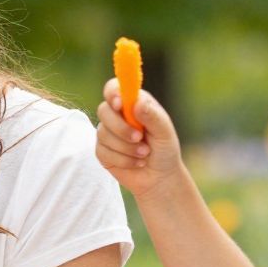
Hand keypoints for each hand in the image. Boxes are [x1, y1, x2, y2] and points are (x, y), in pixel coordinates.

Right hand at [94, 77, 186, 196]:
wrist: (160, 178)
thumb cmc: (164, 150)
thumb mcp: (164, 132)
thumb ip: (152, 115)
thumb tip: (136, 102)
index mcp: (132, 104)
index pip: (113, 88)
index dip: (112, 93)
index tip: (119, 104)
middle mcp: (117, 115)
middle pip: (104, 110)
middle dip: (121, 127)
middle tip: (139, 138)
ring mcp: (107, 133)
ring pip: (103, 134)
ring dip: (126, 147)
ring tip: (144, 154)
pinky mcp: (102, 151)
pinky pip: (103, 152)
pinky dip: (123, 160)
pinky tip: (136, 162)